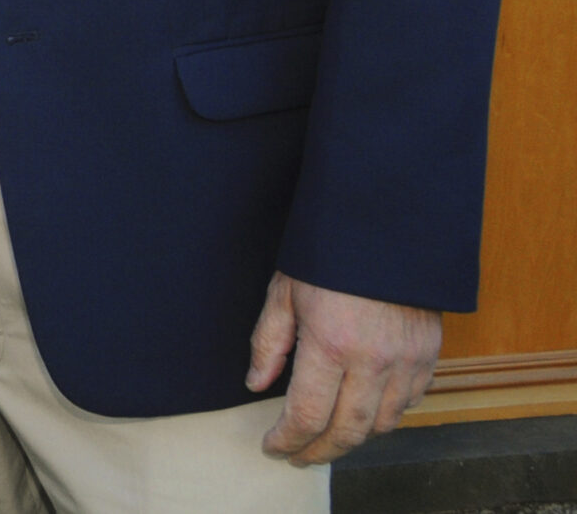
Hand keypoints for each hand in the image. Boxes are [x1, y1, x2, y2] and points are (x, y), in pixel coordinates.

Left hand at [246, 272, 441, 464]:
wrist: (385, 229)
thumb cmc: (327, 258)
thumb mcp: (284, 292)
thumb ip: (269, 343)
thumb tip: (256, 384)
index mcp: (331, 345)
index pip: (307, 415)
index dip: (287, 439)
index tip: (272, 446)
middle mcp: (373, 362)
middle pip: (346, 432)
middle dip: (319, 451)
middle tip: (298, 455)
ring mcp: (406, 362)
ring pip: (381, 425)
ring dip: (352, 439)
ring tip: (326, 438)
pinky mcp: (428, 356)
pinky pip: (409, 403)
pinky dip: (384, 416)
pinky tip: (362, 412)